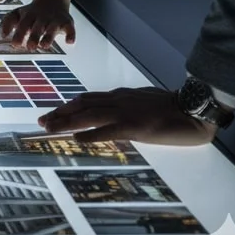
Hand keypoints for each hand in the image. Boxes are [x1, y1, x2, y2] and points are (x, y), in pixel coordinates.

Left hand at [0, 0, 74, 50]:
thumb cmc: (32, 12)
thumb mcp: (18, 14)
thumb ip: (8, 22)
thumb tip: (3, 35)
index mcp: (29, 15)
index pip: (23, 24)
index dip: (19, 34)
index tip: (15, 44)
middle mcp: (42, 17)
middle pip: (37, 27)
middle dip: (34, 36)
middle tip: (30, 47)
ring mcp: (55, 20)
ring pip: (52, 29)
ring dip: (49, 37)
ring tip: (44, 45)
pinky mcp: (67, 22)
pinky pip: (70, 28)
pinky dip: (71, 35)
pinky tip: (69, 42)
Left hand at [38, 86, 217, 145]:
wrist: (193, 109)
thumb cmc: (172, 106)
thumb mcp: (143, 101)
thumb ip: (126, 105)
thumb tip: (111, 113)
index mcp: (120, 95)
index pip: (87, 99)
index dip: (68, 106)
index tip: (53, 112)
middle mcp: (118, 100)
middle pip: (81, 105)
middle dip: (60, 113)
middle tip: (41, 121)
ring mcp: (125, 112)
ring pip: (88, 115)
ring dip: (66, 123)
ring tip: (49, 129)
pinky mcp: (135, 127)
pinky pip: (108, 130)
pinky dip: (90, 134)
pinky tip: (77, 140)